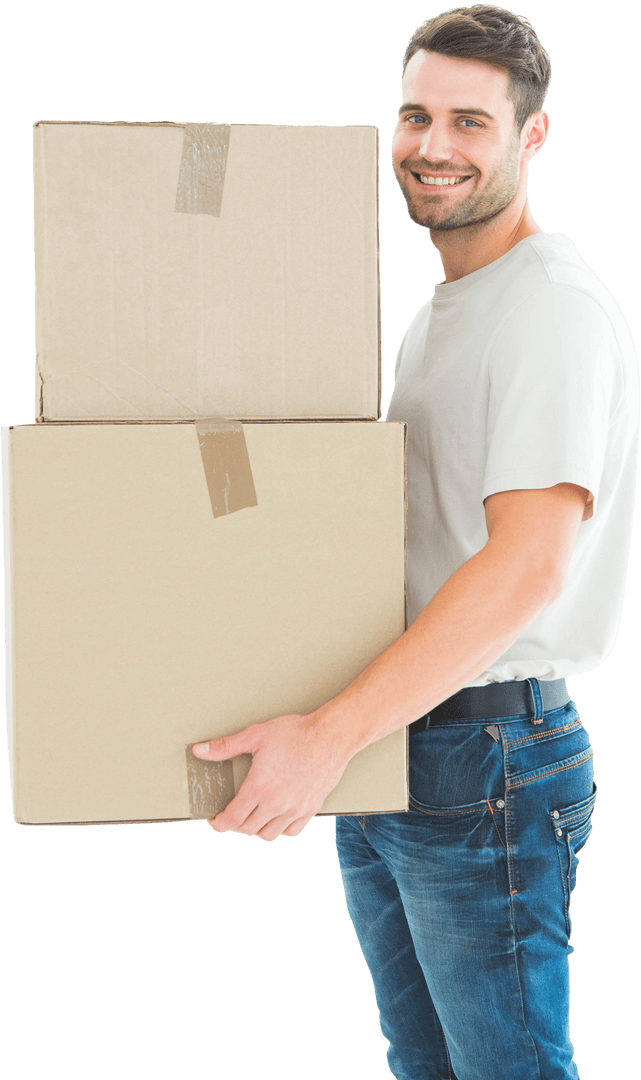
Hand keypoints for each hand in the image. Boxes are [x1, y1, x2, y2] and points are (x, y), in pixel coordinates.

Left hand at [191, 712, 351, 841]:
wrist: (331, 736)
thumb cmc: (295, 733)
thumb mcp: (256, 735)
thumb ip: (226, 746)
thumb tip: (199, 751)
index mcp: (259, 788)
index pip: (232, 819)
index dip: (219, 823)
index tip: (215, 821)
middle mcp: (276, 804)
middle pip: (247, 828)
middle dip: (236, 823)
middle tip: (233, 813)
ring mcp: (294, 809)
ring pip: (268, 834)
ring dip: (256, 828)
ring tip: (253, 816)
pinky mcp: (310, 809)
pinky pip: (290, 831)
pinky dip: (280, 829)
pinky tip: (276, 818)